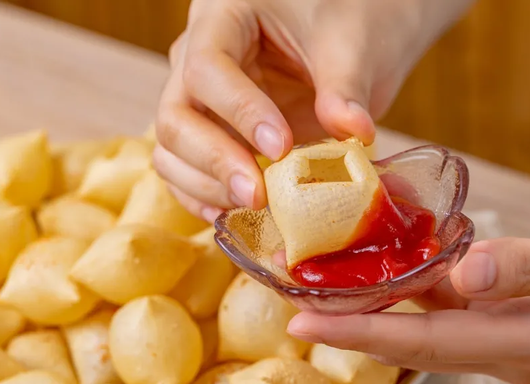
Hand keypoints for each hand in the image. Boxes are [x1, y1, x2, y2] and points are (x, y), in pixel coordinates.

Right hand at [154, 0, 473, 221]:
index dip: (238, 112)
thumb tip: (352, 133)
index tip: (280, 147)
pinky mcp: (218, 135)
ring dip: (206, 186)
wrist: (357, 32)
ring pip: (172, 150)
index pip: (206, 67)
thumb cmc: (351, 16)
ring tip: (254, 207)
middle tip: (257, 194)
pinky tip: (235, 216)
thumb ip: (345, 85)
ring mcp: (204, 101)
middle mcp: (198, 58)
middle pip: (175, 115)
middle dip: (213, 160)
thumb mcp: (351, 41)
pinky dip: (206, 197)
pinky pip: (190, 171)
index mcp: (224, 16)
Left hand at [288, 216, 529, 383]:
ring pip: (427, 326)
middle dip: (350, 325)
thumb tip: (464, 274)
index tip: (305, 322)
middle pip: (413, 341)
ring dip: (375, 308)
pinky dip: (414, 291)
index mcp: (525, 343)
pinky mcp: (512, 317)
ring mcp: (507, 336)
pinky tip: (388, 266)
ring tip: (323, 287)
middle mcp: (506, 348)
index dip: (360, 332)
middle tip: (292, 304)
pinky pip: (453, 308)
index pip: (425, 343)